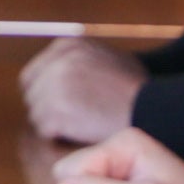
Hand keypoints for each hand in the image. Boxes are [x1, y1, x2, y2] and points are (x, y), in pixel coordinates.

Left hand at [20, 35, 147, 143]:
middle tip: (74, 119)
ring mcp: (53, 87)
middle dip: (48, 109)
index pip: (33, 74)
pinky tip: (83, 133)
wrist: (151, 107)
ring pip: (37, 115)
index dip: (45, 93)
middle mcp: (56, 63)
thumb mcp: (107, 57)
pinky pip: (45, 132)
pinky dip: (60, 137)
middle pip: (32, 95)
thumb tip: (55, 71)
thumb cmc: (135, 88)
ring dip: (55, 124)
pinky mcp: (54, 113)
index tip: (62, 105)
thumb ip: (79, 60)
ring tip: (84, 125)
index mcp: (66, 47)